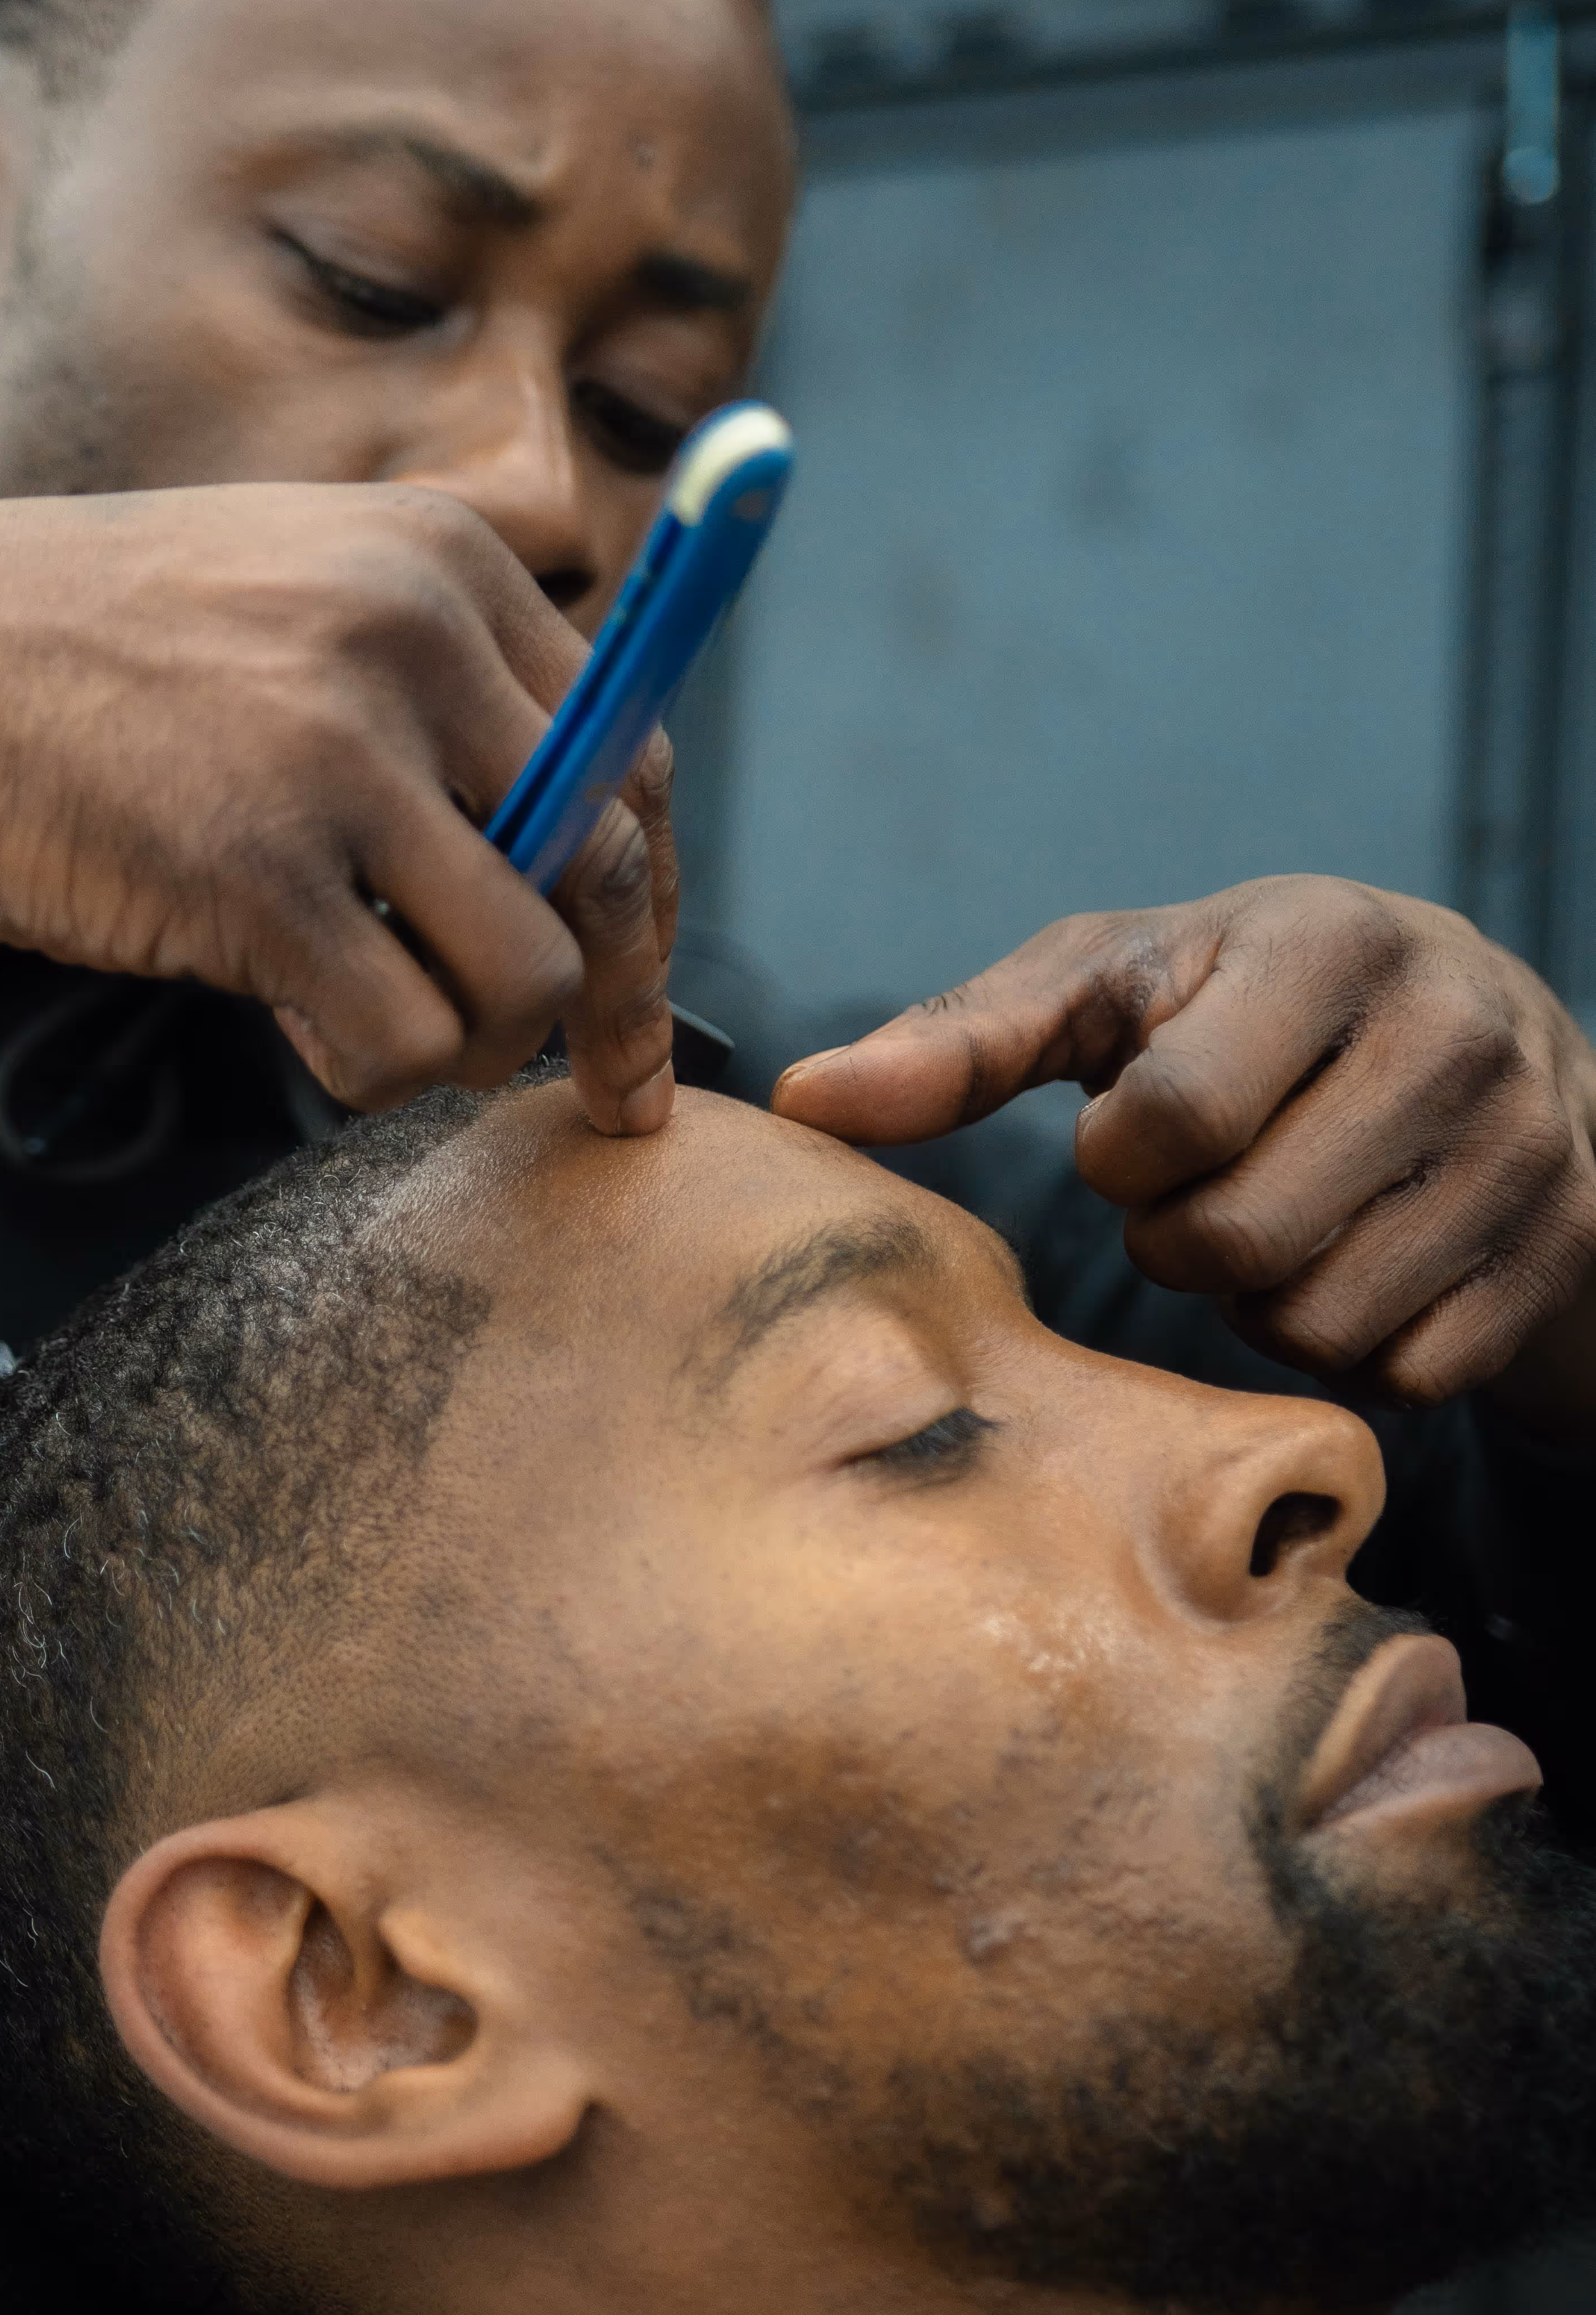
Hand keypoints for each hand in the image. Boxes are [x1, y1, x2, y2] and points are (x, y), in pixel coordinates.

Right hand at [0, 487, 676, 1133]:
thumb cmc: (65, 665)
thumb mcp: (278, 605)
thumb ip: (429, 695)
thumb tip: (576, 853)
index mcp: (439, 558)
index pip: (634, 747)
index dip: (648, 891)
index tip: (633, 985)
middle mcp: (410, 632)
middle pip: (609, 863)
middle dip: (613, 1000)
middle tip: (601, 1085)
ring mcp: (333, 750)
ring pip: (530, 973)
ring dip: (475, 1044)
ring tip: (382, 1028)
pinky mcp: (255, 872)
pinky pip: (406, 1040)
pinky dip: (370, 1074)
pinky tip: (296, 1029)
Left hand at [774, 877, 1595, 1421]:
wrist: (1489, 1048)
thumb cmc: (1249, 1011)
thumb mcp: (1112, 991)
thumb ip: (961, 1040)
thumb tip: (795, 1100)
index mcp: (1325, 942)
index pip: (1167, 1122)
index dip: (1119, 1160)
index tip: (1138, 1130)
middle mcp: (1456, 1028)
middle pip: (1237, 1241)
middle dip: (1183, 1242)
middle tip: (1207, 1190)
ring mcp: (1528, 1145)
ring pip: (1318, 1321)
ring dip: (1261, 1304)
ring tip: (1283, 1218)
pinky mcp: (1565, 1247)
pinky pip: (1405, 1372)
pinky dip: (1355, 1347)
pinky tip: (1362, 1265)